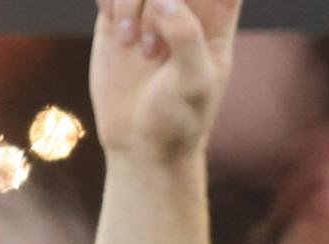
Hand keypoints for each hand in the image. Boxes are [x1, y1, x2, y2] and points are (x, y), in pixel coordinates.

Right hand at [92, 0, 236, 166]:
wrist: (140, 144)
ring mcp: (150, 9)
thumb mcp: (194, 80)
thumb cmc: (179, 117)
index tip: (175, 17)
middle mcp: (186, 4)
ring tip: (131, 43)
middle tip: (151, 31)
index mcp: (219, 11)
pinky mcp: (117, 19)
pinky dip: (109, 1)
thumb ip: (185, 34)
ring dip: (130, 2)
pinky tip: (117, 32)